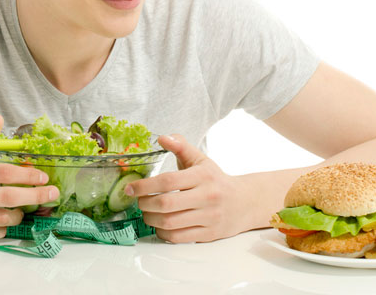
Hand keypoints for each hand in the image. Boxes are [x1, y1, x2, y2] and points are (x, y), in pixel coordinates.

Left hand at [125, 134, 251, 242]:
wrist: (244, 202)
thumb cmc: (216, 180)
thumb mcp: (201, 160)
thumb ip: (181, 146)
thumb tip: (162, 137)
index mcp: (202, 176)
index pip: (168, 181)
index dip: (145, 185)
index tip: (130, 188)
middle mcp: (207, 196)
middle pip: (166, 204)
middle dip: (145, 204)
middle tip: (138, 201)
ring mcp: (209, 217)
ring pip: (170, 222)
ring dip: (151, 219)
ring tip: (146, 212)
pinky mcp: (209, 233)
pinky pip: (179, 237)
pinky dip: (163, 232)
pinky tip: (159, 224)